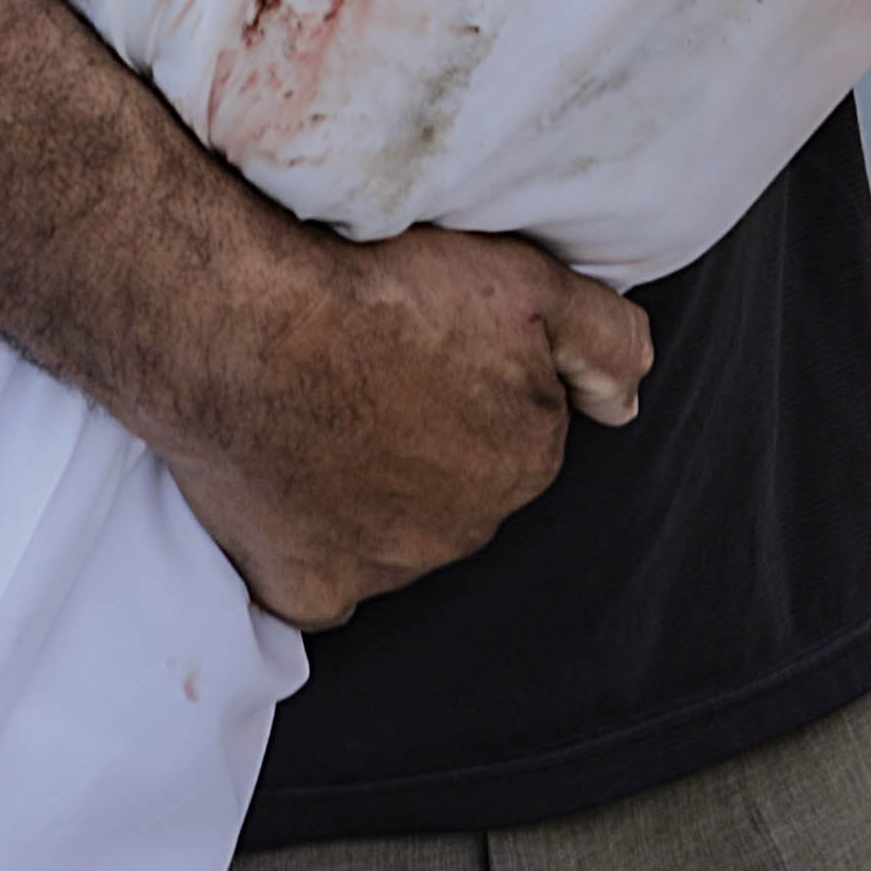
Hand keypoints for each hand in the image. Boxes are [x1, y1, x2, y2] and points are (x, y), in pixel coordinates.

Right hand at [155, 219, 656, 633]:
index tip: (420, 338)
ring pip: (392, 531)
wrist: (242, 327)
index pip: (517, 427)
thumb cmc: (377, 291)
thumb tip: (627, 400)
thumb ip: (603, 339)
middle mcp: (466, 531)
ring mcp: (383, 569)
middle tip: (369, 370)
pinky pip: (318, 583)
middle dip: (425, 439)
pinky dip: (308, 547)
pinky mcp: (306, 589)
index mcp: (526, 461)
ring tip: (318, 413)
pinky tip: (285, 488)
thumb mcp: (527, 280)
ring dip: (368, 490)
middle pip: (457, 484)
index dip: (470, 376)